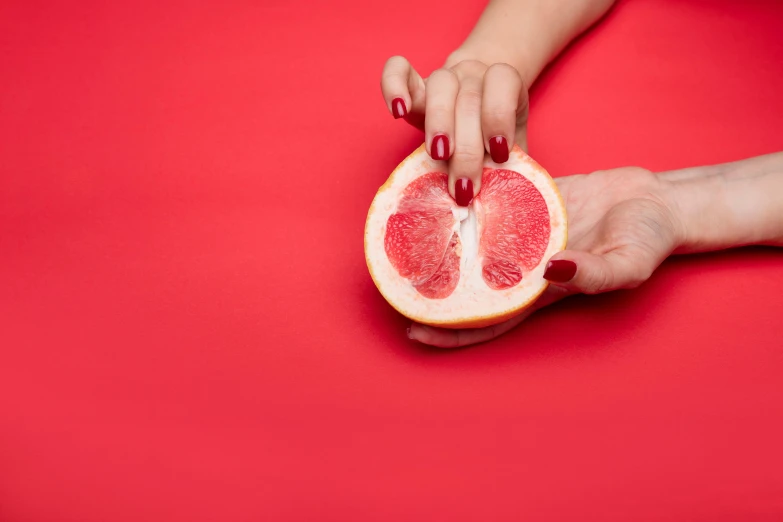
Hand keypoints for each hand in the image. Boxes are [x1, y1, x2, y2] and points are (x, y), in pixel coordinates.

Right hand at [381, 56, 528, 203]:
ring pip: (440, 84)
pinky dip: (394, 86)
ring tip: (438, 155)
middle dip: (467, 148)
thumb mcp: (514, 152)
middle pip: (469, 99)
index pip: (503, 81)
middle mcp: (474, 74)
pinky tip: (398, 111)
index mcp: (504, 83)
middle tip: (464, 187)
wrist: (480, 114)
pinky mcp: (414, 85)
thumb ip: (514, 169)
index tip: (499, 153)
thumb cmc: (496, 140)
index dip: (500, 115)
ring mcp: (444, 76)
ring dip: (440, 122)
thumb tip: (509, 201)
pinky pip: (398, 70)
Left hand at [408, 167, 682, 347]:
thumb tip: (550, 270)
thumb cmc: (647, 241)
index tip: (412, 331)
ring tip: (401, 235)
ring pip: (473, 242)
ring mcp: (523, 234)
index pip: (487, 318)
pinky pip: (491, 203)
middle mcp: (523, 265)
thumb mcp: (627, 265)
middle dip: (431, 288)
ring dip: (441, 242)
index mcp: (539, 291)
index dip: (450, 331)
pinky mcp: (529, 202)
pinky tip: (438, 189)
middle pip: (468, 284)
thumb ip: (593, 273)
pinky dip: (466, 200)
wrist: (657, 203)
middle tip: (390, 280)